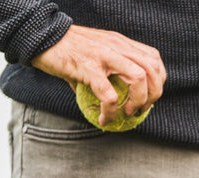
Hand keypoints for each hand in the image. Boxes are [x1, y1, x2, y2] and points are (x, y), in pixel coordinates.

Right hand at [32, 25, 165, 126]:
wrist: (39, 36)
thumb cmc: (66, 48)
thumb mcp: (95, 52)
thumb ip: (108, 71)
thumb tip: (112, 98)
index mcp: (121, 43)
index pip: (153, 59)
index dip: (158, 80)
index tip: (150, 96)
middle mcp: (117, 46)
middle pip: (152, 70)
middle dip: (154, 95)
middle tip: (142, 109)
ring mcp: (104, 56)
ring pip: (138, 78)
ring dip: (139, 101)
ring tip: (128, 113)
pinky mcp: (88, 67)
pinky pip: (109, 94)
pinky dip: (111, 111)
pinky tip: (105, 120)